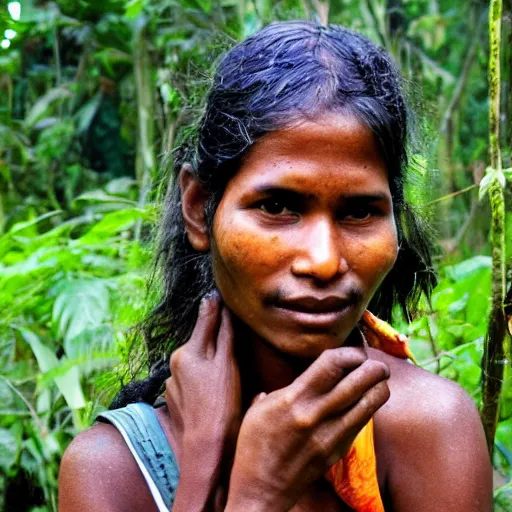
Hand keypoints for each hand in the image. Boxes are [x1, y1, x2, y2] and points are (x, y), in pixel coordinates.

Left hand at [165, 292, 240, 510]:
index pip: (205, 321)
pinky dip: (201, 378)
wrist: (205, 448)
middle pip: (199, 341)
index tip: (221, 295)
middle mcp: (175, 363)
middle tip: (231, 334)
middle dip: (214, 336)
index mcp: (188, 351)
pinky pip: (190, 379)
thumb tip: (218, 304)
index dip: (216, 308)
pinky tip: (213, 390)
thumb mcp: (227, 364)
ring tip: (224, 370)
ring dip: (207, 359)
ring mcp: (173, 382)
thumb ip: (223, 332)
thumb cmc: (222, 405)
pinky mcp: (174, 398)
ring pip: (195, 361)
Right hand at [225, 347, 389, 510]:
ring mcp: (329, 435)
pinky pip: (360, 424)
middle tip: (378, 364)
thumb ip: (281, 389)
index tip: (354, 352)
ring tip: (380, 380)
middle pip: (357, 382)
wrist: (261, 489)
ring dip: (379, 388)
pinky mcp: (337, 452)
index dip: (349, 353)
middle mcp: (315, 414)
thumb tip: (298, 379)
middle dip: (374, 368)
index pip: (331, 364)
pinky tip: (368, 402)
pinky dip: (368, 408)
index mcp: (293, 398)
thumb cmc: (254, 445)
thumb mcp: (259, 408)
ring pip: (367, 405)